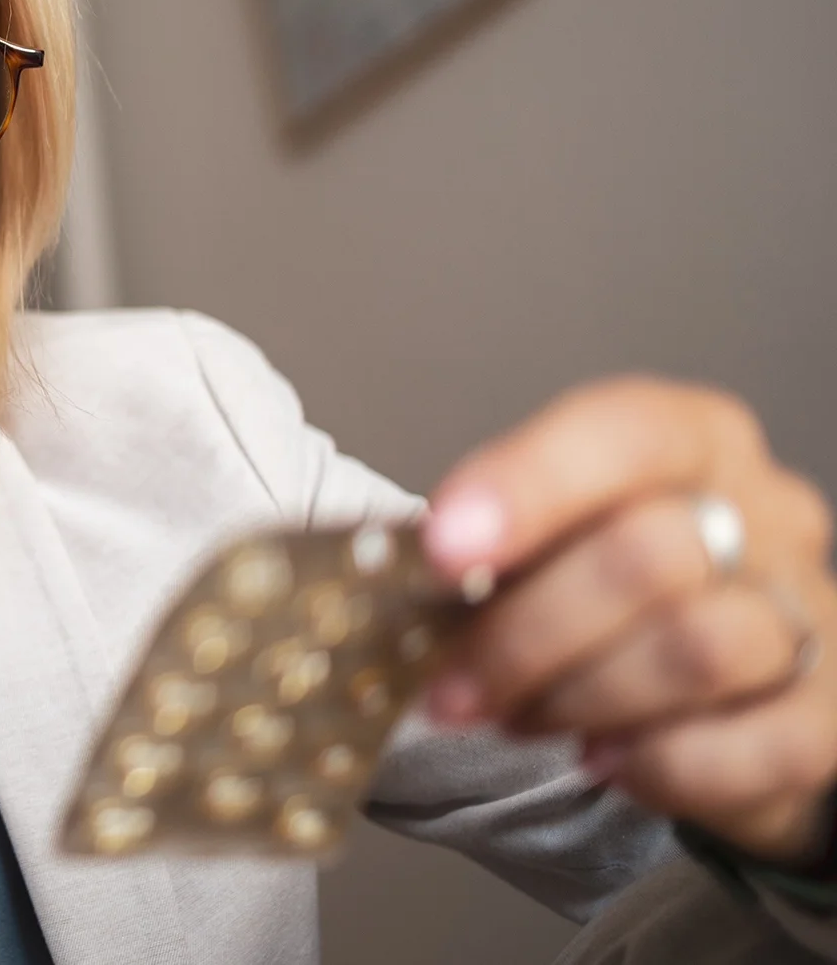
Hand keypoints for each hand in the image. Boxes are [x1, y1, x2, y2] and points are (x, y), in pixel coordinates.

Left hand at [420, 376, 836, 860]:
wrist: (724, 686)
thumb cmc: (608, 593)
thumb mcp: (550, 539)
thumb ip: (496, 546)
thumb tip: (405, 575)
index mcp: (690, 440)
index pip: (622, 435)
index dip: (528, 488)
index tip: (443, 550)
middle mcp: (765, 511)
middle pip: (648, 555)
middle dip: (525, 634)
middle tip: (451, 689)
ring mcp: (812, 610)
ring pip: (696, 649)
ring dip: (579, 699)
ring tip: (517, 719)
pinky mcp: (832, 714)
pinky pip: (754, 746)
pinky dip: (660, 764)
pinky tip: (607, 763)